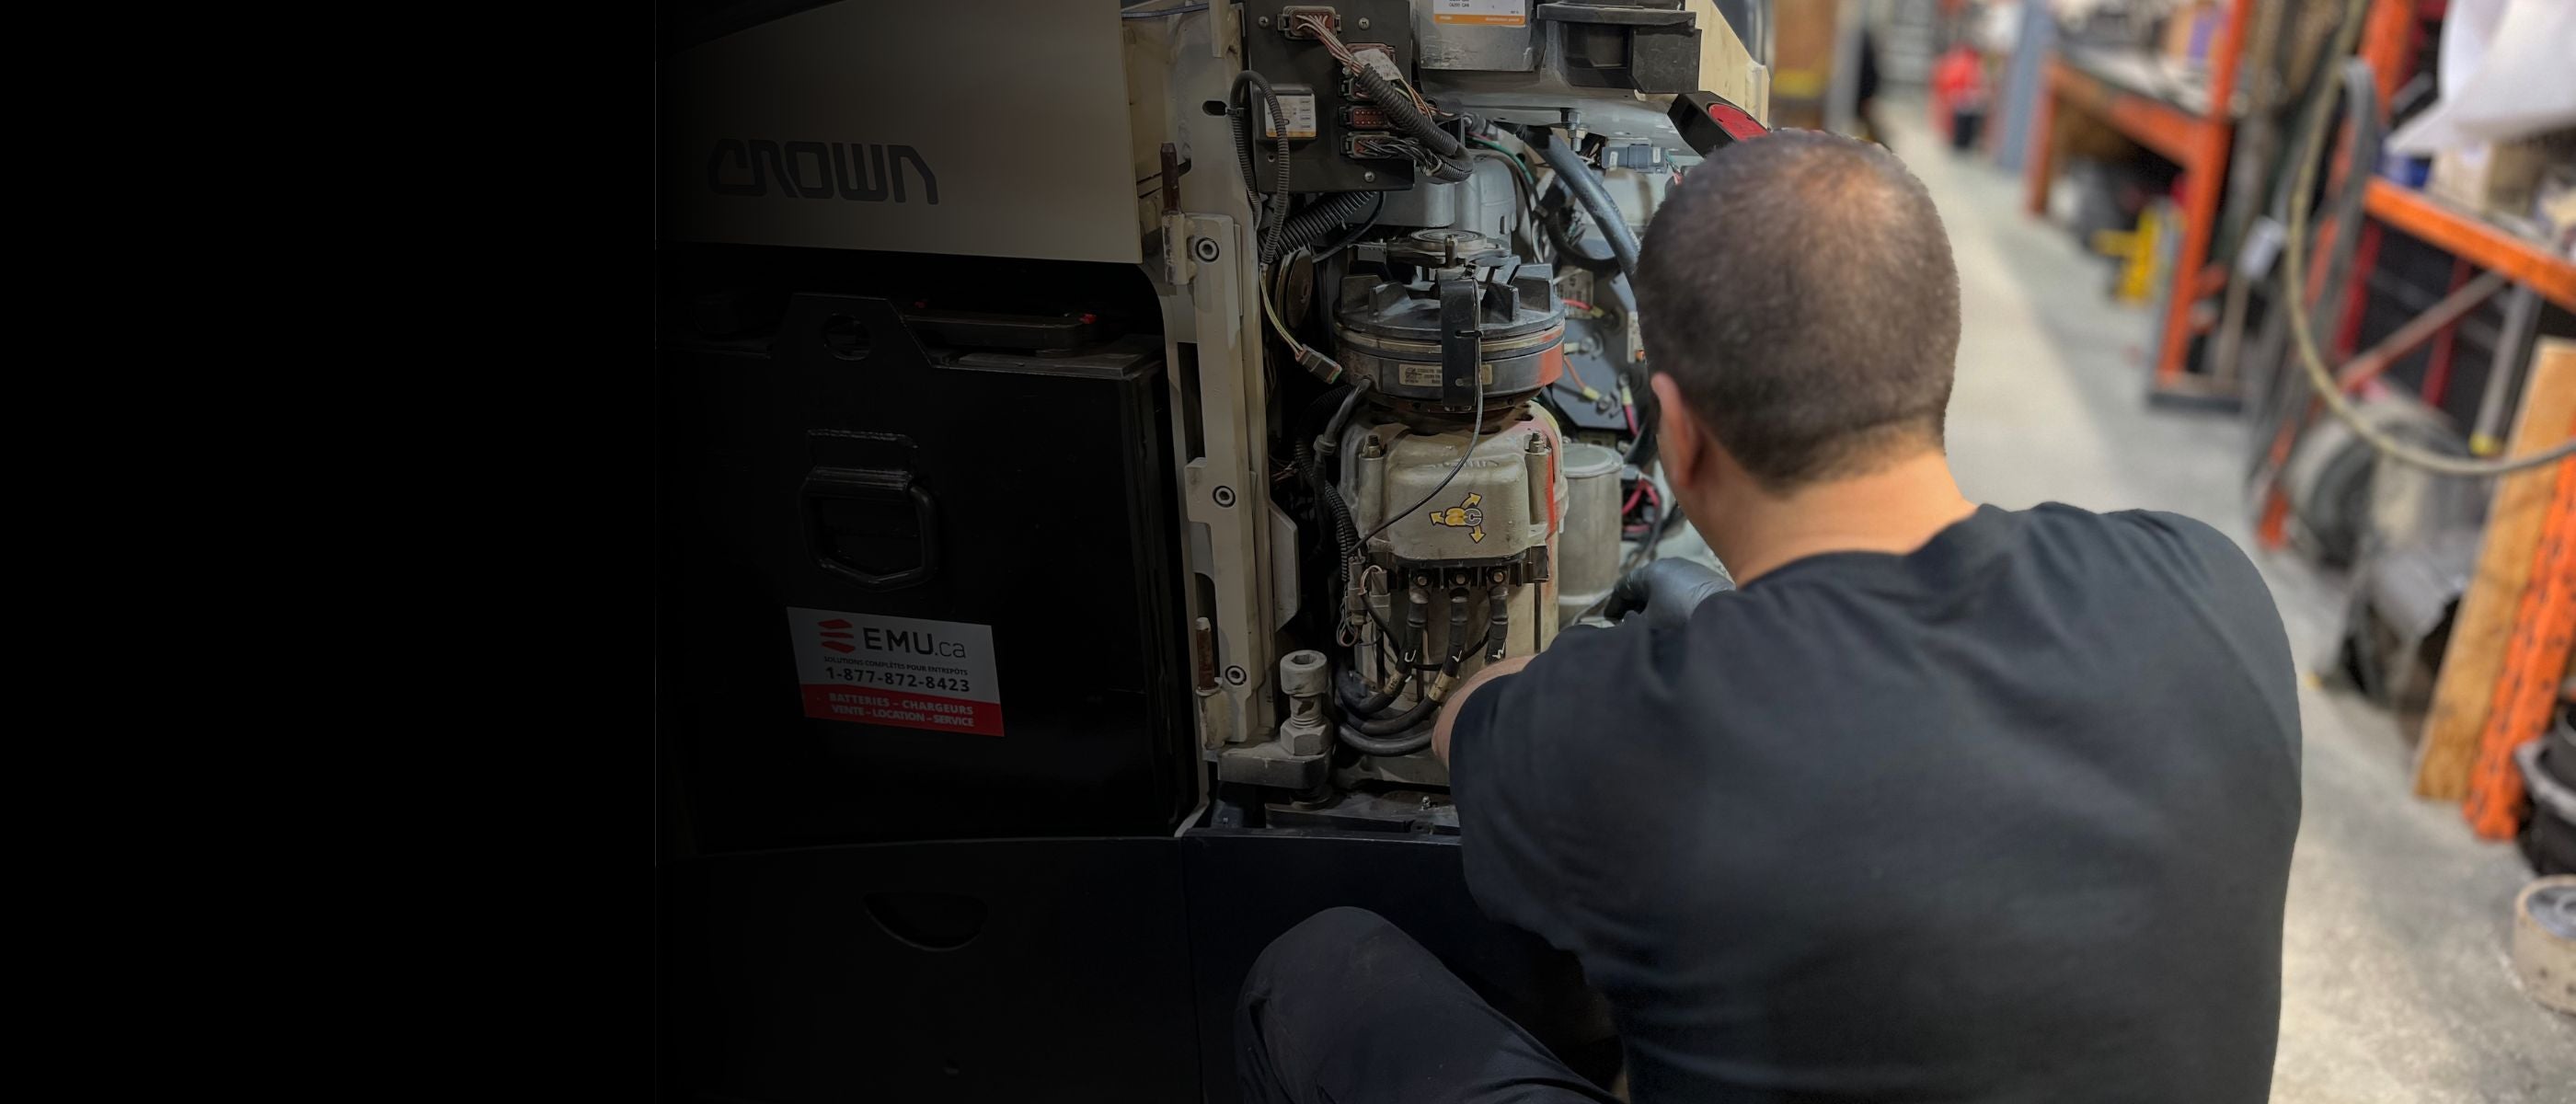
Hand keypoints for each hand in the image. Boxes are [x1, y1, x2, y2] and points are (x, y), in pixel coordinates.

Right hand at [1602, 559, 1730, 631]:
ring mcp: (1689, 569)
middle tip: (1629, 625)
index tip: (1609, 621)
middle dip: (1634, 606)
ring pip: (1662, 587)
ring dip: (1654, 604)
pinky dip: (1671, 602)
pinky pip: (1679, 590)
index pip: (1623, 587)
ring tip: (1651, 624)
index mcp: (1650, 571)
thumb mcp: (1649, 623)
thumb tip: (1628, 621)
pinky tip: (1674, 617)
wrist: (1725, 613)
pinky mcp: (1705, 577)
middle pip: (1643, 586)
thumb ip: (1632, 623)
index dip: (1614, 606)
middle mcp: (1668, 564)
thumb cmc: (1680, 616)